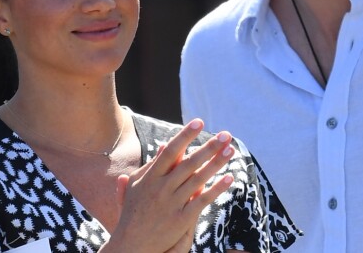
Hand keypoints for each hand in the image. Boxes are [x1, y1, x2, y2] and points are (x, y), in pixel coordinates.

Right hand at [102, 119, 234, 252]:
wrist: (131, 246)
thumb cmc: (133, 212)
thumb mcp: (137, 186)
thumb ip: (152, 165)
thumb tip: (166, 144)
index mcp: (150, 177)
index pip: (171, 151)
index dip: (185, 135)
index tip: (199, 122)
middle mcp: (162, 188)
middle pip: (189, 163)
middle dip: (209, 147)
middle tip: (225, 134)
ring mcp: (172, 204)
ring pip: (198, 180)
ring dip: (216, 163)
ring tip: (231, 150)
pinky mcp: (181, 221)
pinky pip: (202, 201)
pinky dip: (216, 189)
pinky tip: (229, 178)